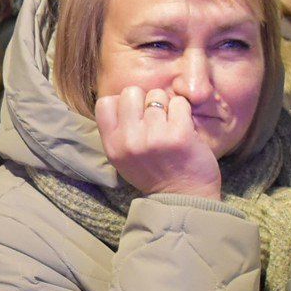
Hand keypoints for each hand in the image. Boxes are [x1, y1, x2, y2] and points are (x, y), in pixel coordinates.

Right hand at [95, 86, 220, 198]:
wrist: (184, 198)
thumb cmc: (154, 174)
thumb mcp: (123, 159)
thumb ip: (118, 132)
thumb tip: (121, 99)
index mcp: (113, 145)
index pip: (105, 103)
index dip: (121, 103)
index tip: (134, 116)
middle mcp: (130, 140)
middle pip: (131, 92)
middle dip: (145, 100)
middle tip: (155, 119)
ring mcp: (154, 136)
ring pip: (158, 95)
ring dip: (167, 106)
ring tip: (170, 125)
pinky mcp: (179, 134)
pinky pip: (180, 103)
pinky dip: (184, 111)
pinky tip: (184, 126)